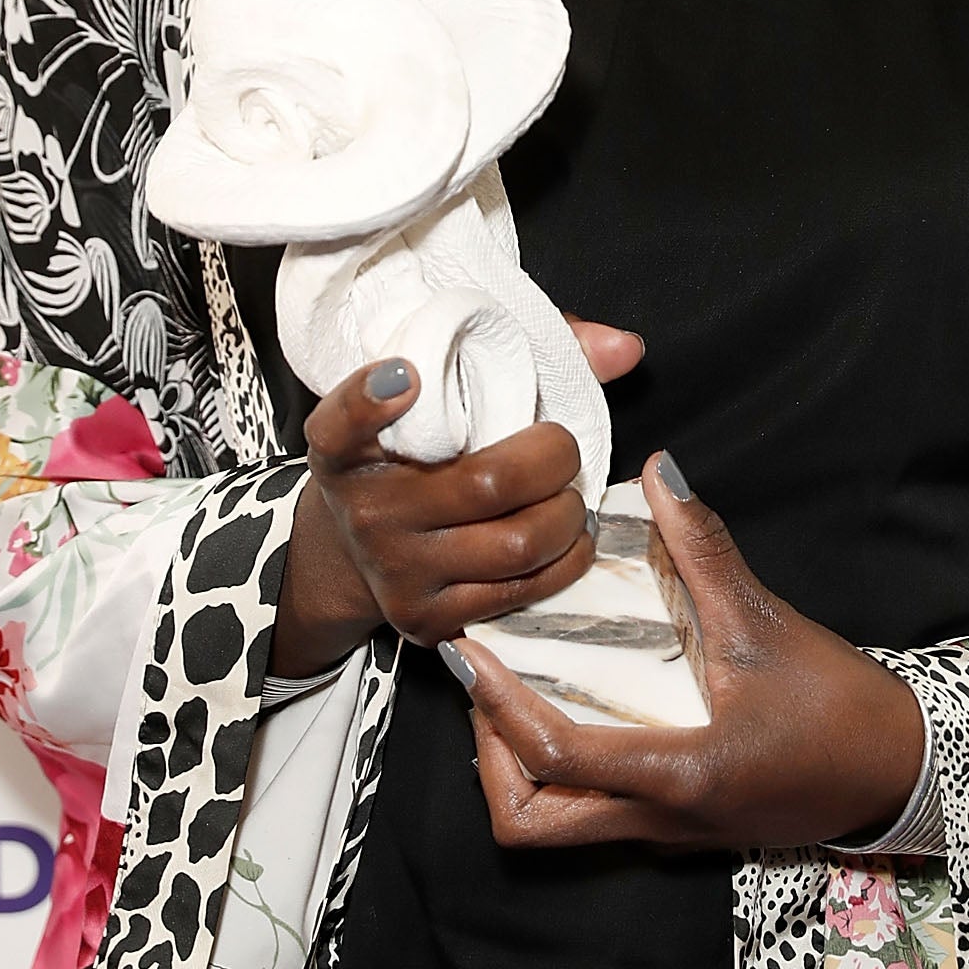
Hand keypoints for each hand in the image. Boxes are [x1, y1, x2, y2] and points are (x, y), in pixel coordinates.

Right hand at [271, 319, 644, 679]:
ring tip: (566, 494)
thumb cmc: (425, 452)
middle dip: (554, 459)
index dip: (372, 400)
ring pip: (520, 544)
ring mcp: (395, 572)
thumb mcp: (446, 397)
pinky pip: (524, 591)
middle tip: (560, 447)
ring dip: (569, 515)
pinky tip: (564, 536)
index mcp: (348, 446)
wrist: (359, 549)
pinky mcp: (427, 620)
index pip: (343, 423)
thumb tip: (625, 348)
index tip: (410, 375)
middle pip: (491, 484)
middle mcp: (365, 510)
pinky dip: (566, 561)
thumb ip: (534, 353)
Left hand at [454, 454, 925, 853]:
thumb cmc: (841, 708)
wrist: (902, 772)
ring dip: (518, 769)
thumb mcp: (769, 622)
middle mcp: (659, 819)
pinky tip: (572, 704)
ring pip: (555, 827)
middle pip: (528, 825)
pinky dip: (559, 769)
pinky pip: (592, 812)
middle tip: (490, 684)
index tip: (471, 649)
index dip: (497, 703)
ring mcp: (667, 833)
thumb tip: (661, 471)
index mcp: (678, 774)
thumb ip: (705, 548)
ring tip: (519, 693)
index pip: (554, 757)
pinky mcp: (679, 826)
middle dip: (490, 757)